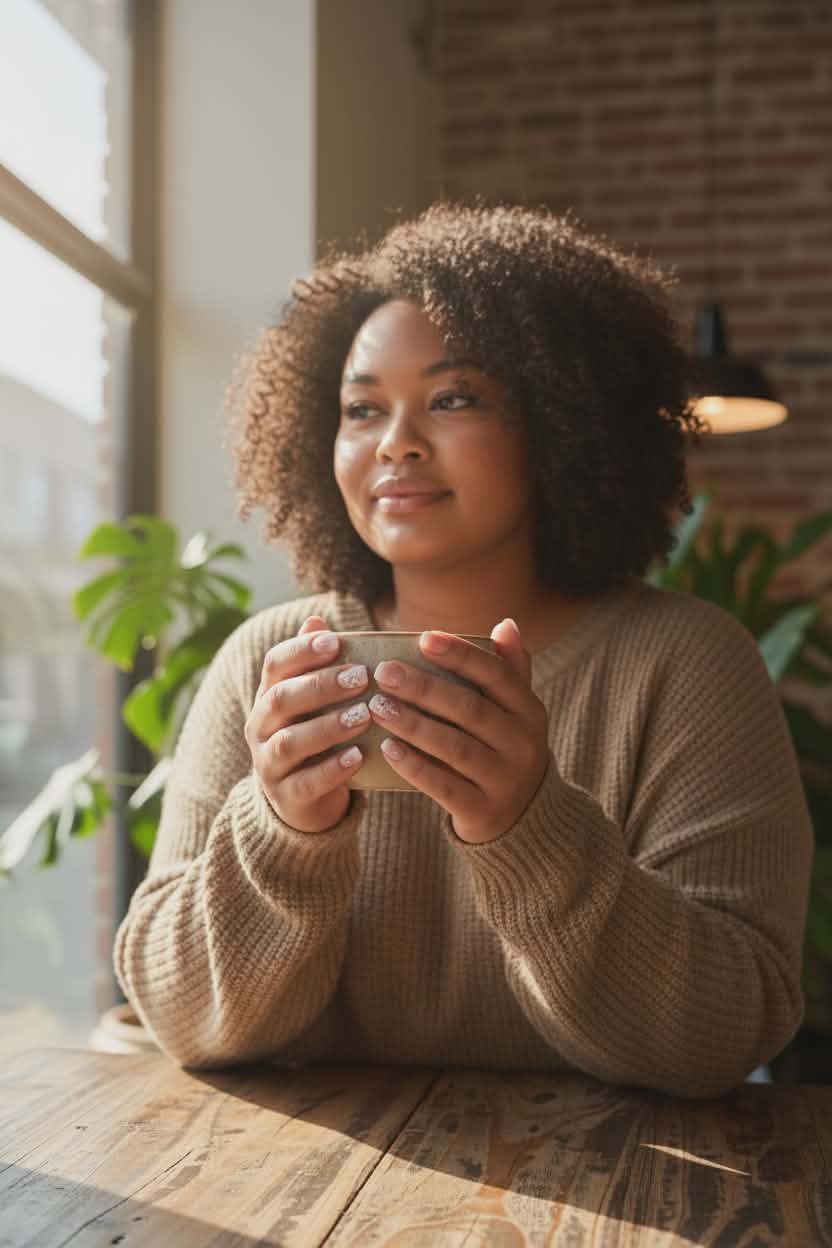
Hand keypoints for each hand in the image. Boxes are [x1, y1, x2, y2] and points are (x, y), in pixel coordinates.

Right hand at [244, 616, 369, 833]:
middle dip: (321, 685)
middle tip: (361, 676)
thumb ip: (316, 666)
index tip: (336, 642)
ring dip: (328, 726)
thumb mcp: (314, 703)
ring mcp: (269, 763)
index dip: (302, 651)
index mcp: (269, 696)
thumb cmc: (317, 737)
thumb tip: (317, 620)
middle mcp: (261, 727)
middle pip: (281, 699)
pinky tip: (359, 756)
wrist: (304, 800)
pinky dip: (332, 769)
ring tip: (364, 716)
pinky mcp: (286, 797)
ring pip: (290, 741)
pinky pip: (305, 782)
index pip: (275, 665)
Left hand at [368, 618, 549, 843]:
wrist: (523, 818)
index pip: (496, 674)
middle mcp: (523, 743)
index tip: (423, 638)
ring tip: (377, 706)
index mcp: (529, 711)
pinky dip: (414, 766)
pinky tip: (386, 748)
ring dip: (412, 724)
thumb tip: (505, 624)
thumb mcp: (517, 712)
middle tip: (384, 672)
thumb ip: (510, 670)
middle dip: (424, 688)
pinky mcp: (483, 811)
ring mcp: (505, 779)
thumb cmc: (505, 749)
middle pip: (469, 709)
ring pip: (454, 746)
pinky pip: (444, 785)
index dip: (461, 655)